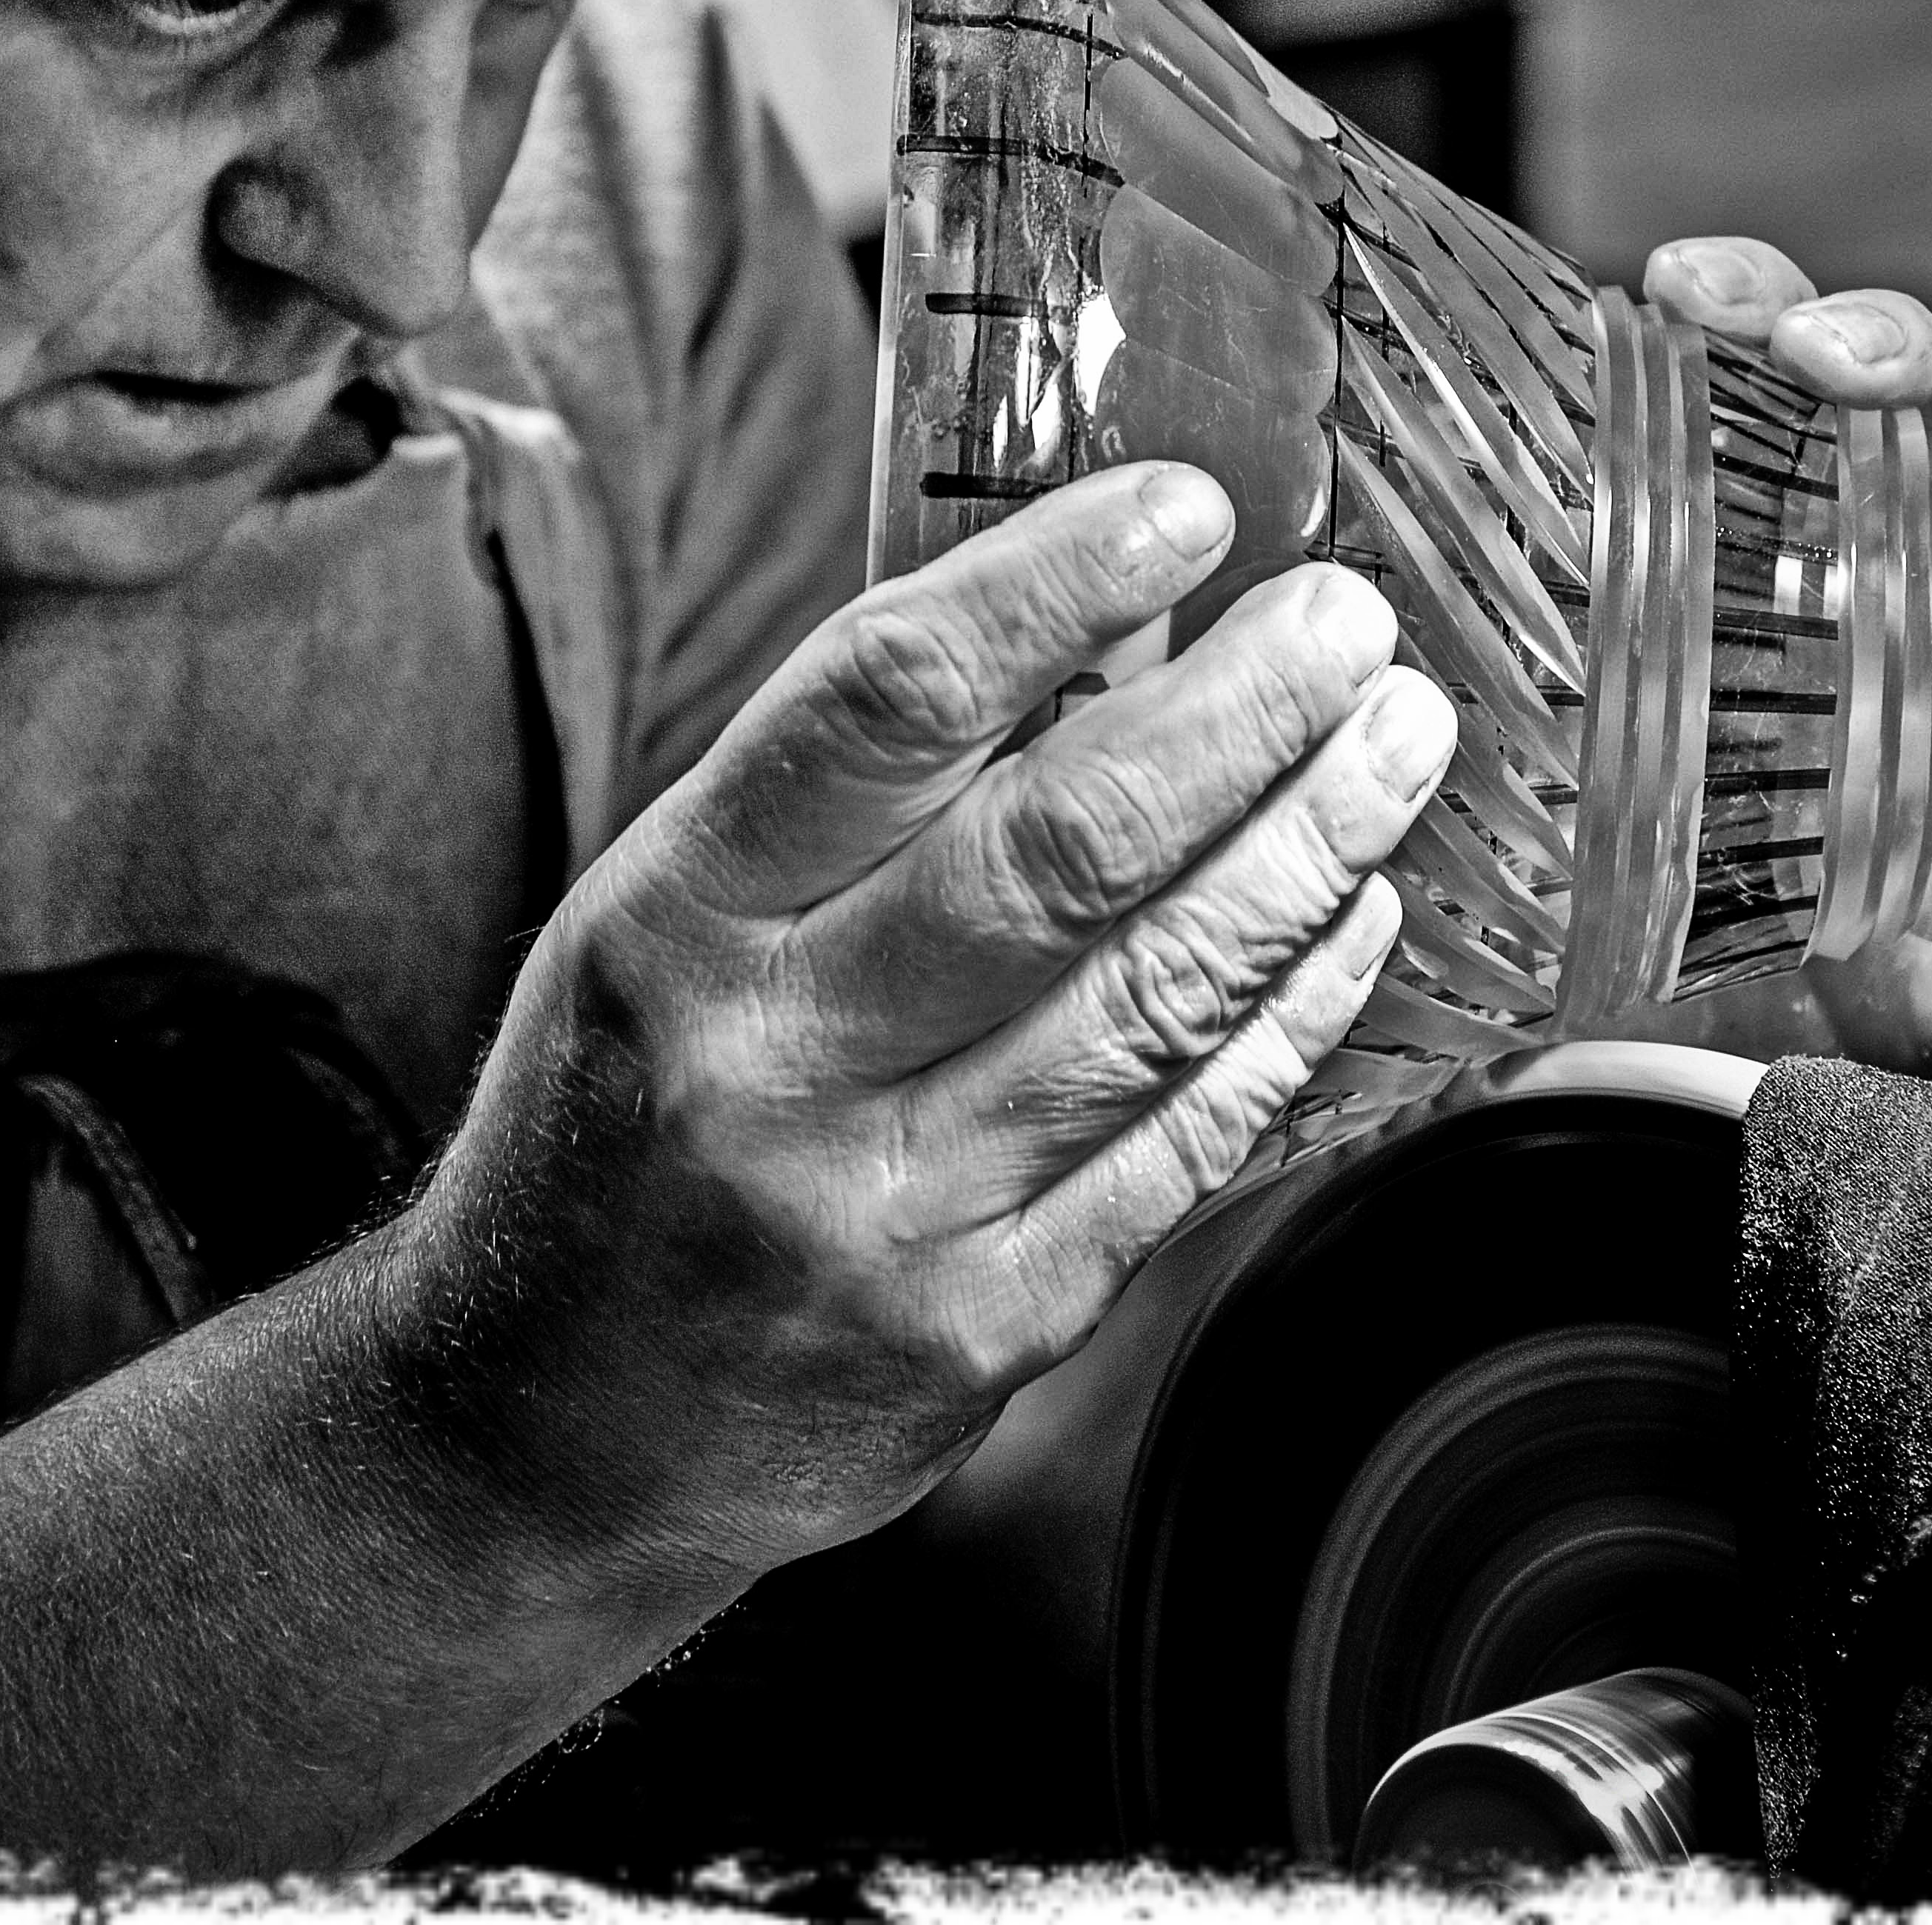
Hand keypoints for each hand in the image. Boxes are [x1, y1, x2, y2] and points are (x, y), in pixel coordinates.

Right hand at [416, 462, 1456, 1575]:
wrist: (537, 1425)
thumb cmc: (622, 1115)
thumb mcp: (673, 917)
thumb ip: (862, 794)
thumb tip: (1112, 637)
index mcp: (673, 915)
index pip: (882, 703)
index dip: (1050, 584)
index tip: (1184, 505)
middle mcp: (768, 1060)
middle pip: (1055, 853)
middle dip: (1239, 720)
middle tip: (1349, 626)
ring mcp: (879, 1212)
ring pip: (1149, 1005)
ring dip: (1305, 853)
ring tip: (1394, 745)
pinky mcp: (979, 1335)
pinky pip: (1176, 1153)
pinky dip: (1286, 1023)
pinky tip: (1350, 923)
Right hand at [1642, 235, 1931, 1074]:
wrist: (1604, 1037)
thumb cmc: (1791, 1004)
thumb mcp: (1927, 1009)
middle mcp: (1865, 555)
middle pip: (1911, 388)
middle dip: (1885, 338)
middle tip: (1830, 364)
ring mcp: (1730, 531)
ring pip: (1769, 362)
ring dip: (1759, 300)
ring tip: (1707, 310)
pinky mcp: (1609, 529)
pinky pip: (1630, 395)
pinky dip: (1628, 337)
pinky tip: (1625, 315)